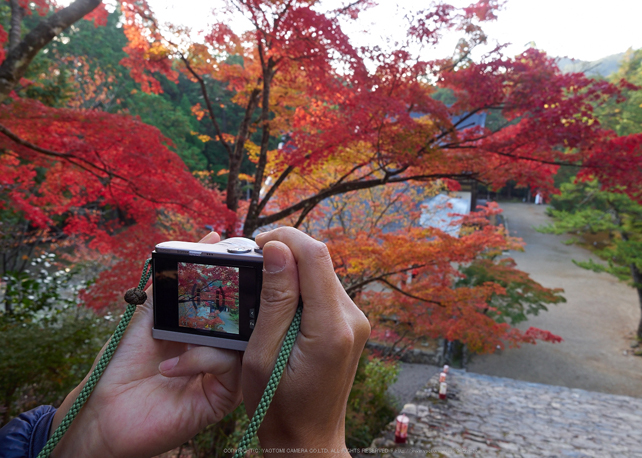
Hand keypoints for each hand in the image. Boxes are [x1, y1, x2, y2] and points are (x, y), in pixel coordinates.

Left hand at [52, 232, 241, 457]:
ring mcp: (223, 374)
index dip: (238, 280)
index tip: (235, 257)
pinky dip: (202, 359)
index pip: (235, 301)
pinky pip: (229, 367)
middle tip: (226, 288)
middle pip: (248, 320)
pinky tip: (171, 367)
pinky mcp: (221, 397)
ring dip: (213, 332)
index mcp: (207, 330)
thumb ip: (172, 280)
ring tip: (183, 334)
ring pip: (245, 341)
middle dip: (237, 301)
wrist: (102, 414)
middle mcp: (220, 350)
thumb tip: (205, 239)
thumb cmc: (121, 366)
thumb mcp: (148, 313)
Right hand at [245, 227, 370, 456]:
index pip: (315, 255)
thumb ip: (274, 299)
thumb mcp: (262, 354)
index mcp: (332, 327)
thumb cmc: (277, 405)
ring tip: (261, 290)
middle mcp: (353, 318)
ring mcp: (356, 321)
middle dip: (285, 254)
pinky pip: (324, 291)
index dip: (283, 239)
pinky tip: (279, 305)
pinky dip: (301, 288)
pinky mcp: (351, 325)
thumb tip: (277, 248)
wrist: (308, 439)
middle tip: (251, 268)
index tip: (254, 247)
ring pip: (322, 273)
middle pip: (320, 261)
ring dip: (292, 272)